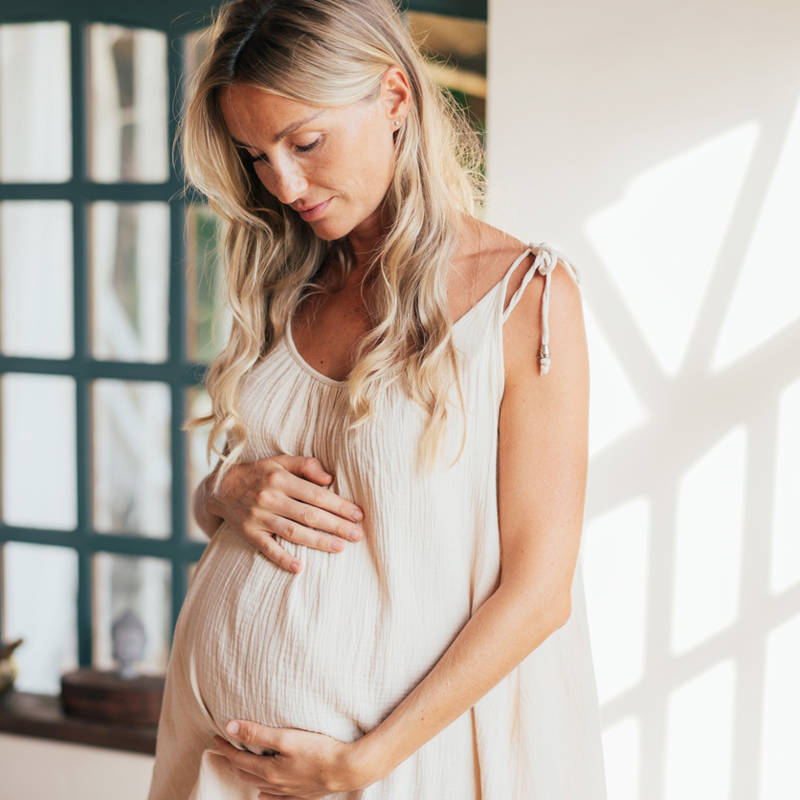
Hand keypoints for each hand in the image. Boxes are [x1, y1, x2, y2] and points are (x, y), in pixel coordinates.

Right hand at [204, 455, 365, 573]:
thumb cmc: (258, 473)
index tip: (358, 515)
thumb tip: (329, 478)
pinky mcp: (249, 533)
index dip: (339, 505)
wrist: (219, 488)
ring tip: (340, 547)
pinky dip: (283, 559)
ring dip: (318, 541)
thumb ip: (306, 465)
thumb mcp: (279, 461)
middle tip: (358, 534)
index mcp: (280, 478)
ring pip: (293, 532)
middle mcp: (269, 498)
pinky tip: (300, 567)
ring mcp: (258, 517)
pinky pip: (267, 548)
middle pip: (309, 515)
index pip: (316, 494)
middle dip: (336, 525)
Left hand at [212, 719, 372, 797]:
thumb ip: (258, 733)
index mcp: (268, 771)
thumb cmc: (318, 751)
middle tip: (225, 748)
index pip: (239, 758)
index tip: (216, 736)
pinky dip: (265, 792)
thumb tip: (231, 727)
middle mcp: (275, 784)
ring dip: (247, 775)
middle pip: (246, 773)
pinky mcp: (301, 794)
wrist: (346, 769)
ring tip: (241, 765)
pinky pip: (276, 797)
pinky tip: (266, 791)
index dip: (226, 747)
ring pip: (259, 786)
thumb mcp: (286, 738)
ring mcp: (288, 791)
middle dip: (233, 760)